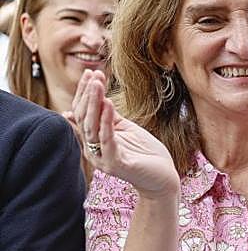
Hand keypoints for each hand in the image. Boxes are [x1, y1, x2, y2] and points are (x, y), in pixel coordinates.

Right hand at [66, 70, 178, 198]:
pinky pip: (107, 139)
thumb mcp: (125, 129)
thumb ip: (108, 116)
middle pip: (84, 118)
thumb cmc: (144, 152)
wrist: (162, 177)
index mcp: (92, 141)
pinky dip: (107, 121)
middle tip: (93, 75)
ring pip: (92, 127)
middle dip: (87, 94)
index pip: (82, 112)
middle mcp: (92, 150)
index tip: (90, 73)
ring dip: (95, 103)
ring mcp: (102, 158)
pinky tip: (109, 104)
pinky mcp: (115, 164)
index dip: (84, 93)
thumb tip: (92, 100)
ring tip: (98, 84)